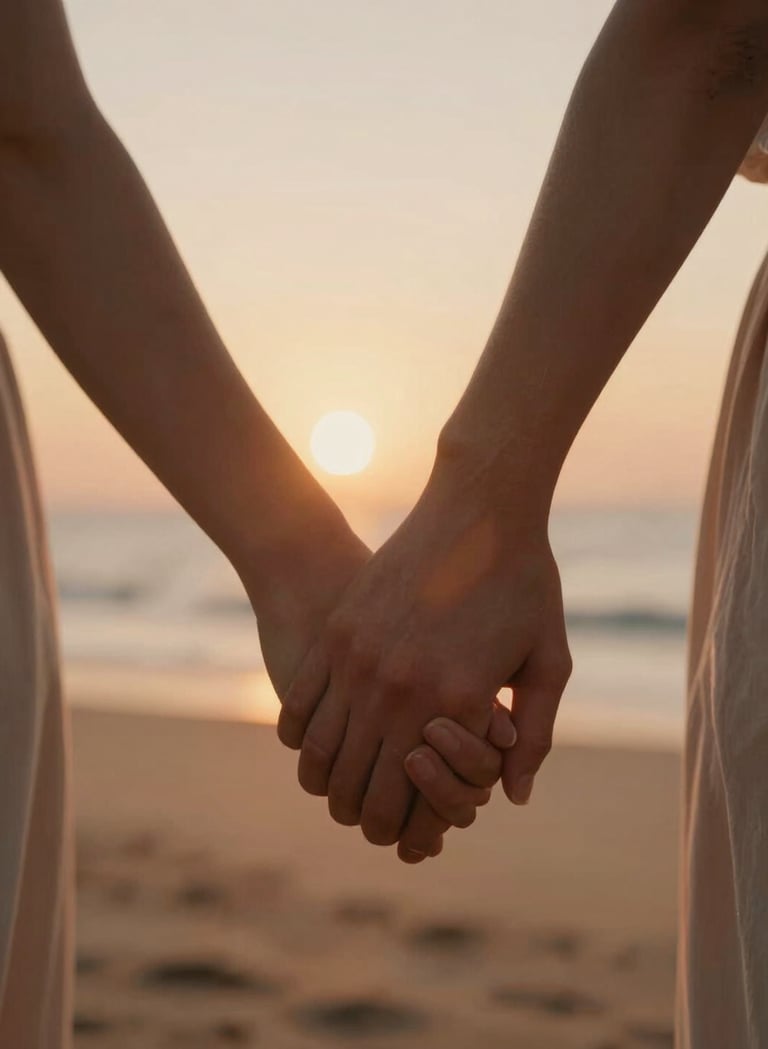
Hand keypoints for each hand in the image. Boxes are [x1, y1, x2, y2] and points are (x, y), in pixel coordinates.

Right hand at [245, 516, 510, 856]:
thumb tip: (511, 797)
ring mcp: (360, 660)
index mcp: (456, 704)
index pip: (416, 800)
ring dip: (329, 786)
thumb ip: (534, 735)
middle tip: (372, 824)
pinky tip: (314, 747)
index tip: (409, 835)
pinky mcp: (337, 633)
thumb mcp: (548, 660)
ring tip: (339, 792)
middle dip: (367, 820)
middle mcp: (400, 689)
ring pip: (323, 755)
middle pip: (362, 788)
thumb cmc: (523, 583)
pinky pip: (300, 709)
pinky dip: (302, 741)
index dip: (410, 831)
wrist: (479, 508)